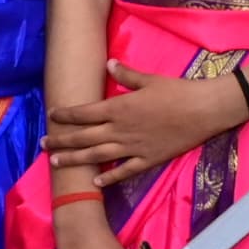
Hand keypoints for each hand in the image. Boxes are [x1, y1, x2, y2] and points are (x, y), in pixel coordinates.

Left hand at [48, 62, 241, 187]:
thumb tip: (109, 65)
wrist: (205, 110)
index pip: (84, 113)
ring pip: (97, 155)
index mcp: (118, 108)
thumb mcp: (149, 79)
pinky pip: (125, 171)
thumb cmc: (177, 91)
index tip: (51, 116)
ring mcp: (133, 147)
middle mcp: (120, 129)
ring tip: (56, 163)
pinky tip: (96, 183)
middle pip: (83, 137)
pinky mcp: (149, 159)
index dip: (66, 115)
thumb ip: (125, 75)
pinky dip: (109, 177)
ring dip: (75, 160)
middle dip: (61, 141)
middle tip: (43, 145)